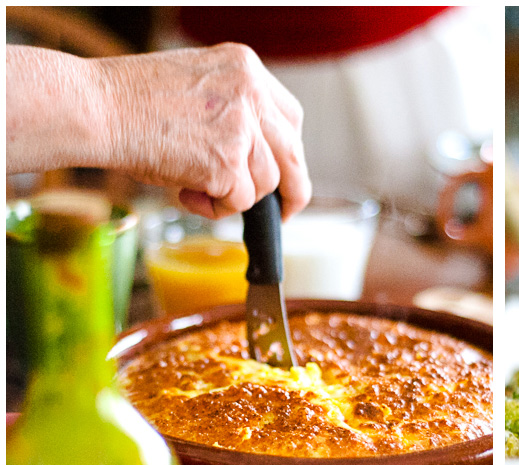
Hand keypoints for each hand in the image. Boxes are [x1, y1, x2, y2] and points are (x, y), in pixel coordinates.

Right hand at [97, 43, 310, 219]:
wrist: (96, 107)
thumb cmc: (131, 101)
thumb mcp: (199, 90)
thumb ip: (234, 114)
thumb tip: (257, 162)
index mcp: (247, 67)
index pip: (290, 117)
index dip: (287, 151)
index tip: (283, 172)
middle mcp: (252, 93)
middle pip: (294, 154)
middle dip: (292, 191)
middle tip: (282, 214)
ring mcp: (244, 128)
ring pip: (266, 183)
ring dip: (234, 197)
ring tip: (195, 188)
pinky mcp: (229, 163)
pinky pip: (240, 202)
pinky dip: (217, 208)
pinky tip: (186, 193)